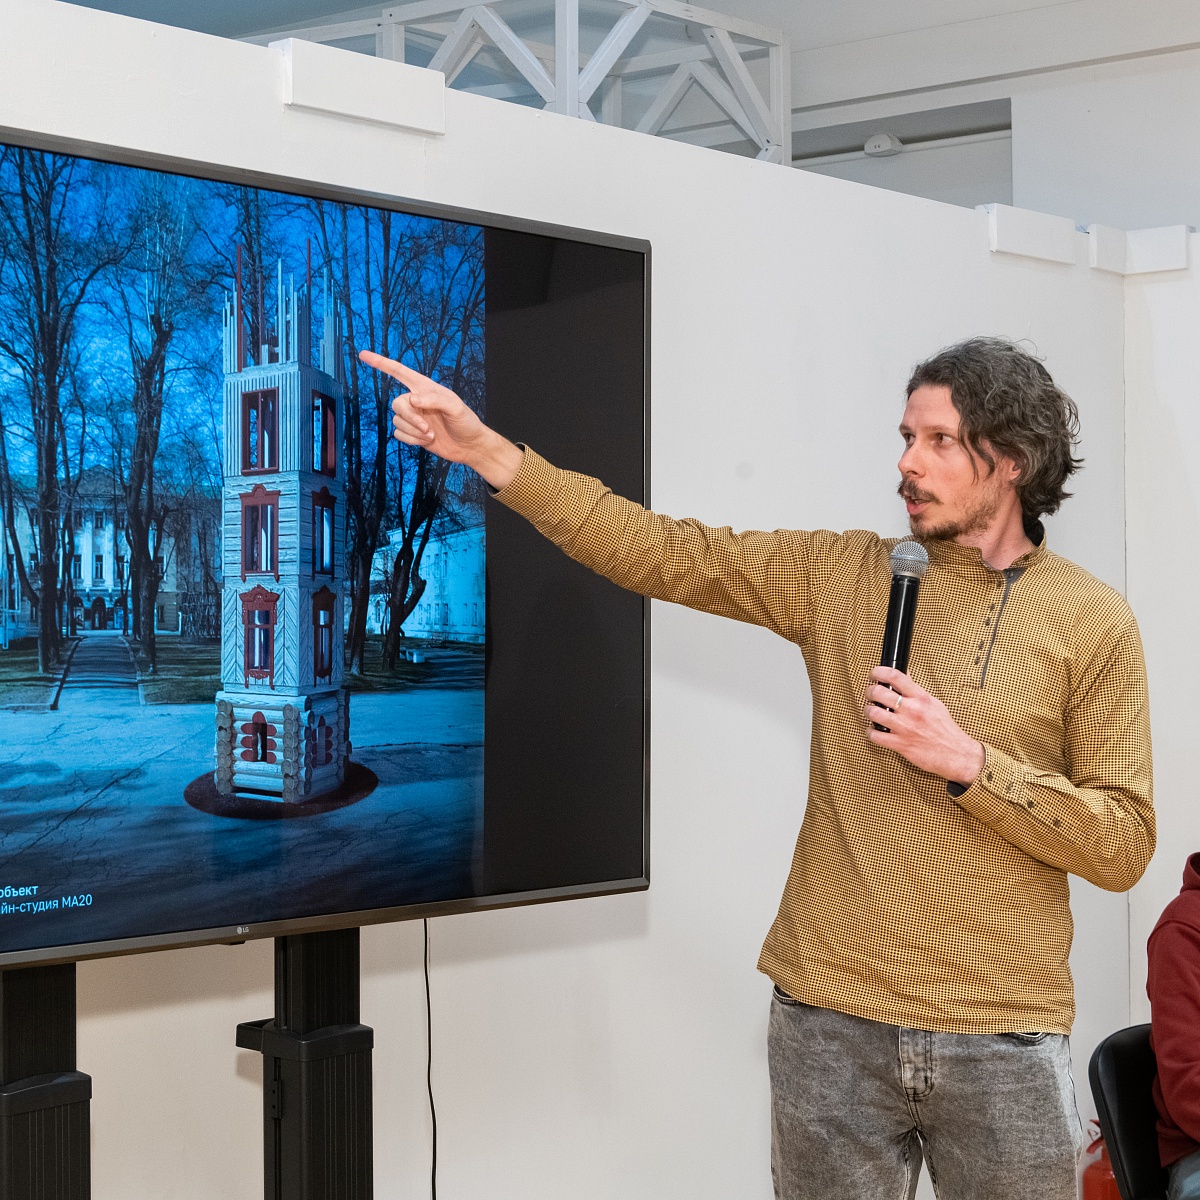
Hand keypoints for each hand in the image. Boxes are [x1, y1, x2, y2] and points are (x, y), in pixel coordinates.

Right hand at [358, 350, 523, 488]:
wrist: (469, 446)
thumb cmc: (466, 422)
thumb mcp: (455, 407)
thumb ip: (434, 400)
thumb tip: (412, 400)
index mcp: (425, 388)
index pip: (400, 372)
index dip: (381, 363)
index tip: (363, 355)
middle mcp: (416, 401)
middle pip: (397, 403)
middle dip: (410, 418)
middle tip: (428, 428)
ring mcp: (414, 418)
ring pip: (397, 421)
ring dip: (414, 432)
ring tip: (432, 435)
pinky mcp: (412, 433)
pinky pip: (399, 434)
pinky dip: (411, 440)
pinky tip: (426, 441)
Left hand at [863, 666, 983, 786]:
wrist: (956, 754)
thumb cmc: (945, 729)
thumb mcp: (934, 704)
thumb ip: (916, 690)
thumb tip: (904, 675)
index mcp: (921, 698)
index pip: (895, 676)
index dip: (878, 672)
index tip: (873, 674)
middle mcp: (912, 711)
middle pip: (879, 693)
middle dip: (869, 691)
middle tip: (870, 694)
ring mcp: (905, 728)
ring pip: (873, 713)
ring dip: (868, 711)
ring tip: (871, 711)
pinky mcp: (901, 745)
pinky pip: (875, 735)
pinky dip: (870, 731)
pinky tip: (874, 730)